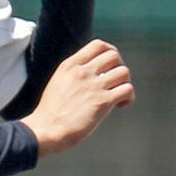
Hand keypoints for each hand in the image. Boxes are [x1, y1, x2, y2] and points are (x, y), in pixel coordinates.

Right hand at [20, 40, 133, 154]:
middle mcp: (82, 72)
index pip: (98, 45)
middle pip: (114, 55)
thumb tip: (93, 73)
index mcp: (70, 65)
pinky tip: (119, 105)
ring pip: (124, 71)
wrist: (46, 130)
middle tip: (115, 81)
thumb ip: (74, 74)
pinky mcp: (102, 102)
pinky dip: (129, 97)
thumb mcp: (58, 82)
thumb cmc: (51, 113)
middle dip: (119, 66)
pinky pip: (127, 89)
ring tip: (118, 95)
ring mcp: (93, 86)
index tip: (109, 65)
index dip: (109, 52)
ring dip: (125, 82)